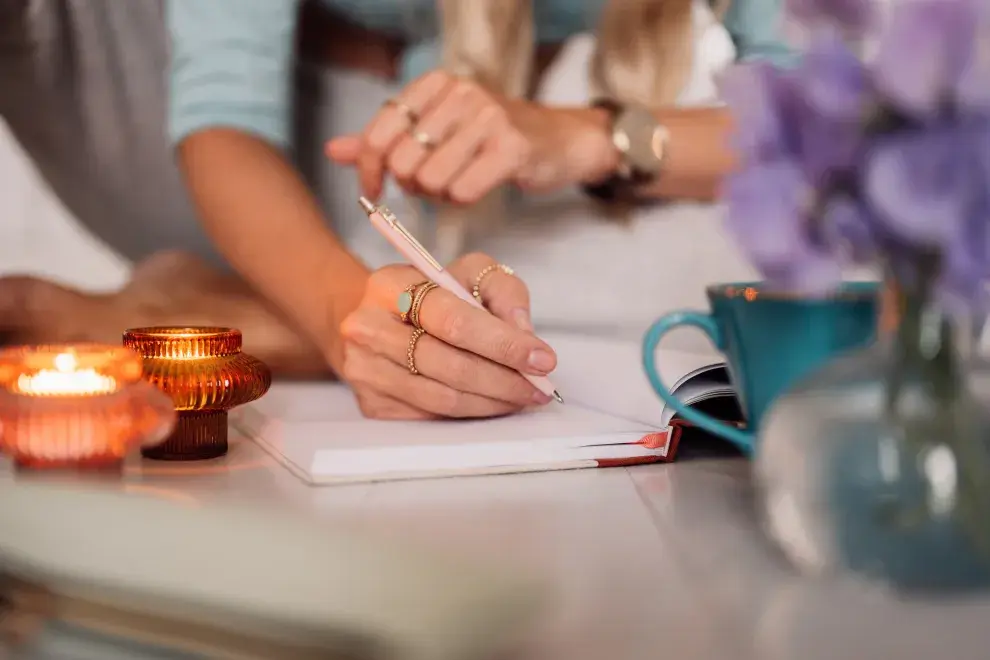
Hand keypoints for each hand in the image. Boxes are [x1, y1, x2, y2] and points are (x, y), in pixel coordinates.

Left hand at [325, 70, 617, 202]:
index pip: (379, 133)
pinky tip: (478, 187)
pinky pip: (463, 191)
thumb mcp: (435, 129)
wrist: (558, 141)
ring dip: (439, 195)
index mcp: (435, 84)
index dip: (369, 171)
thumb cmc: (490, 138)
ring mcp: (489, 117)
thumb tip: (333, 151)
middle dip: (412, 185)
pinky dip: (464, 198)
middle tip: (432, 185)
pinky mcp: (512, 148)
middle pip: (402, 162)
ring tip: (458, 182)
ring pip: (431, 180)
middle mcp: (460, 93)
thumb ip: (385, 140)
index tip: (373, 192)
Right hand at [337, 252, 556, 419]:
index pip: (454, 320)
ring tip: (522, 396)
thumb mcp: (468, 274)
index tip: (542, 359)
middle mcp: (369, 327)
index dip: (503, 343)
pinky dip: (469, 413)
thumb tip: (524, 334)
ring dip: (492, 402)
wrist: (376, 319)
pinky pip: (431, 416)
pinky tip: (491, 402)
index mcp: (391, 285)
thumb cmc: (431, 296)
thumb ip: (503, 292)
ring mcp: (365, 369)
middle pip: (450, 364)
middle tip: (539, 387)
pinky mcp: (370, 403)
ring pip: (443, 398)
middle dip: (504, 379)